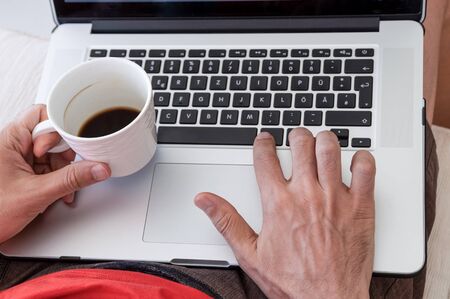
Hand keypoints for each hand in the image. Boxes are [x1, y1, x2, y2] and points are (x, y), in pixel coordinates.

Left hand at [0, 105, 110, 243]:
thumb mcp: (36, 193)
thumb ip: (71, 179)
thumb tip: (97, 168)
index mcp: (11, 139)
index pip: (43, 114)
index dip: (60, 129)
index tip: (73, 145)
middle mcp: (14, 145)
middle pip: (52, 135)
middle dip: (65, 155)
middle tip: (65, 169)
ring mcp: (19, 159)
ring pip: (53, 154)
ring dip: (63, 171)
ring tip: (59, 188)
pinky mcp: (23, 172)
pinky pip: (48, 168)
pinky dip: (57, 180)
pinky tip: (57, 192)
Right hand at [195, 129, 375, 298]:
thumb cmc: (292, 282)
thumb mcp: (250, 254)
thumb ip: (227, 221)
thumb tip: (205, 200)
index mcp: (278, 203)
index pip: (266, 157)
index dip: (263, 142)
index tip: (265, 139)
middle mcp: (306, 194)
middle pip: (300, 143)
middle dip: (296, 135)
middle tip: (295, 138)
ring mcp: (335, 198)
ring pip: (330, 148)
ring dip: (324, 140)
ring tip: (321, 144)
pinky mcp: (360, 207)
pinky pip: (366, 168)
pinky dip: (361, 159)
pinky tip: (355, 162)